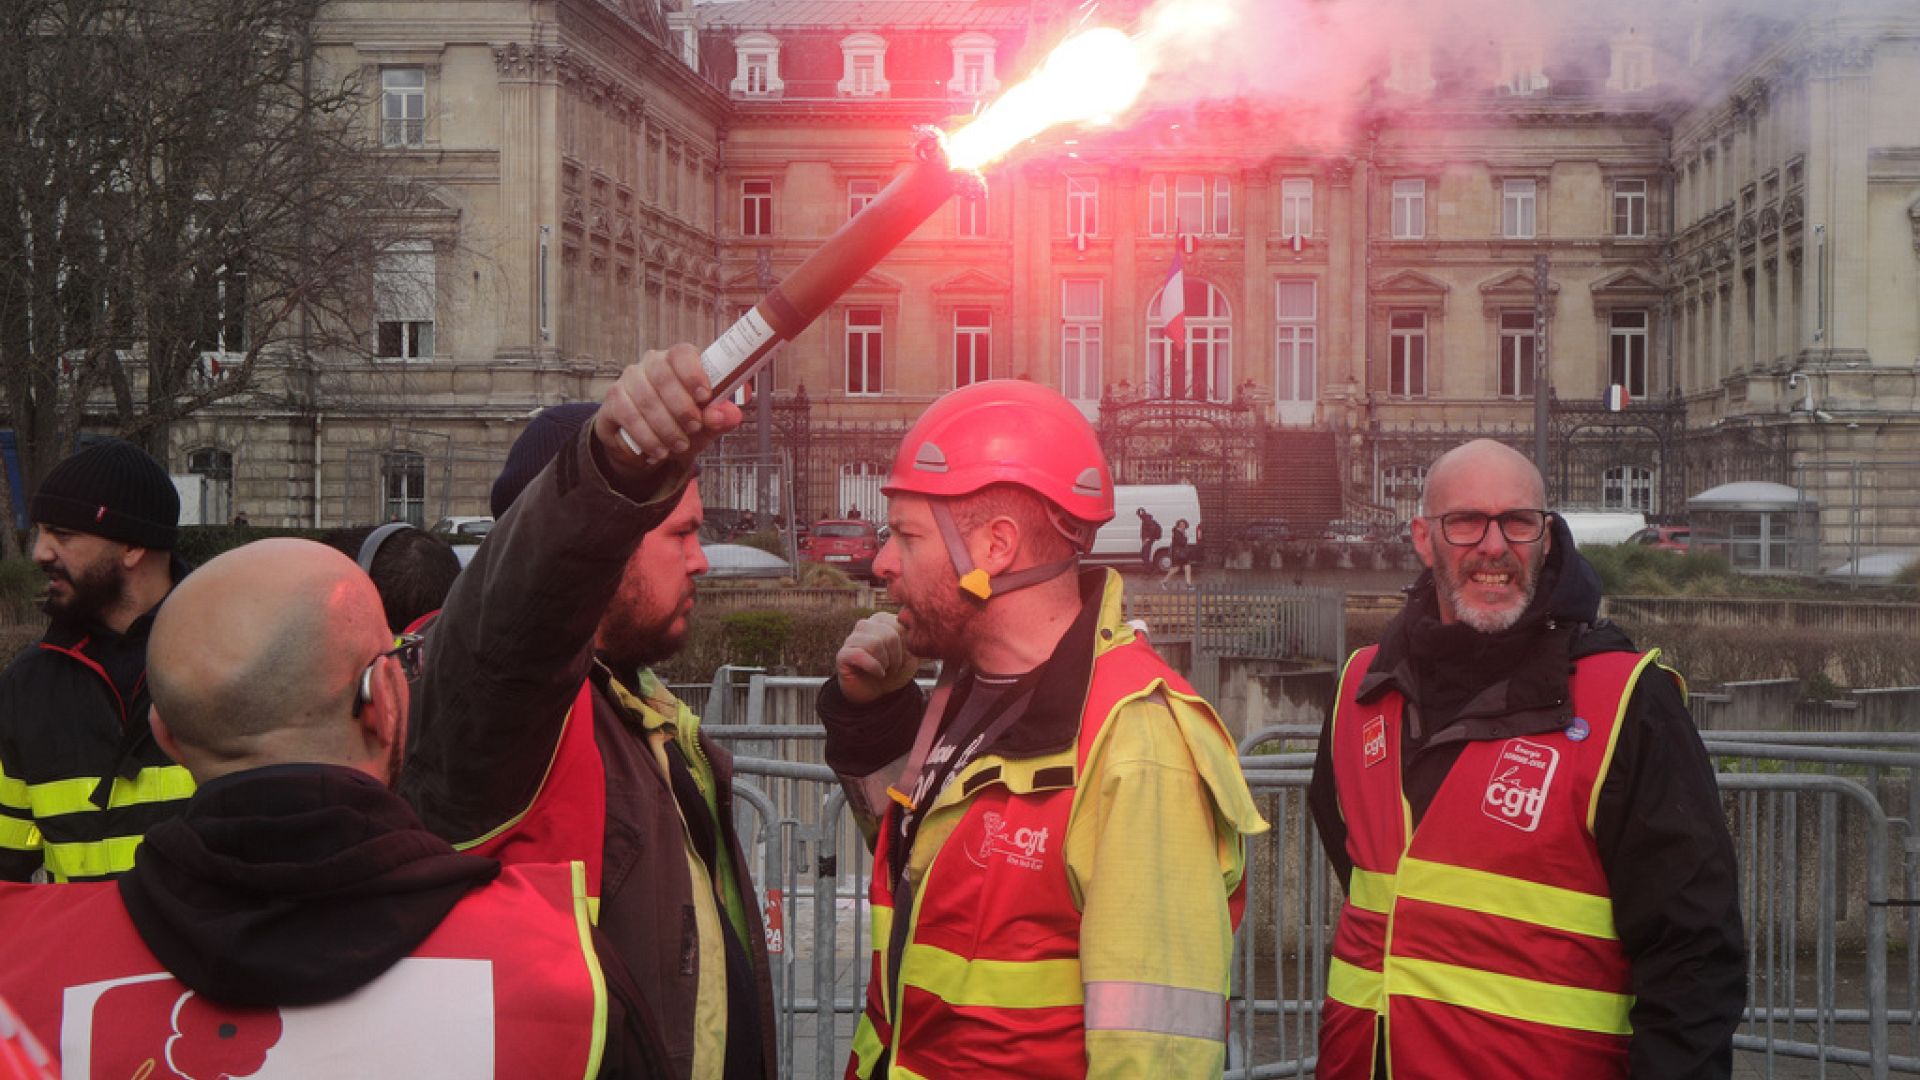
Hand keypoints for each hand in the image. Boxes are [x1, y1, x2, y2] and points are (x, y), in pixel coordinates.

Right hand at [595, 344, 742, 473]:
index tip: (704, 396)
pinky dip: (646, 437)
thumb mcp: (706, 425)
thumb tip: (725, 415)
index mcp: (677, 362)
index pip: (682, 353)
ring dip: (666, 427)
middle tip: (694, 428)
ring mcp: (628, 381)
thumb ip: (720, 418)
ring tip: (679, 445)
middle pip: (663, 376)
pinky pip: (628, 416)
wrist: (648, 447)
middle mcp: (650, 365)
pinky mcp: (612, 402)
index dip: (693, 373)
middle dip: (682, 407)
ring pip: (646, 399)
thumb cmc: (681, 425)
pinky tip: (658, 451)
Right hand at [834, 612, 917, 704]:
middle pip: (888, 634)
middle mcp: (865, 626)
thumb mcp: (912, 656)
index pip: (899, 623)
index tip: (905, 657)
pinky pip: (859, 655)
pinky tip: (878, 673)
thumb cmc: (893, 672)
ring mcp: (851, 639)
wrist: (876, 695)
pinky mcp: (843, 655)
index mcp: (882, 621)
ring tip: (885, 670)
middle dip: (896, 656)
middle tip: (894, 667)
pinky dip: (874, 667)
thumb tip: (934, 633)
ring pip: (874, 643)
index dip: (906, 644)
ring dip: (885, 662)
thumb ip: (921, 643)